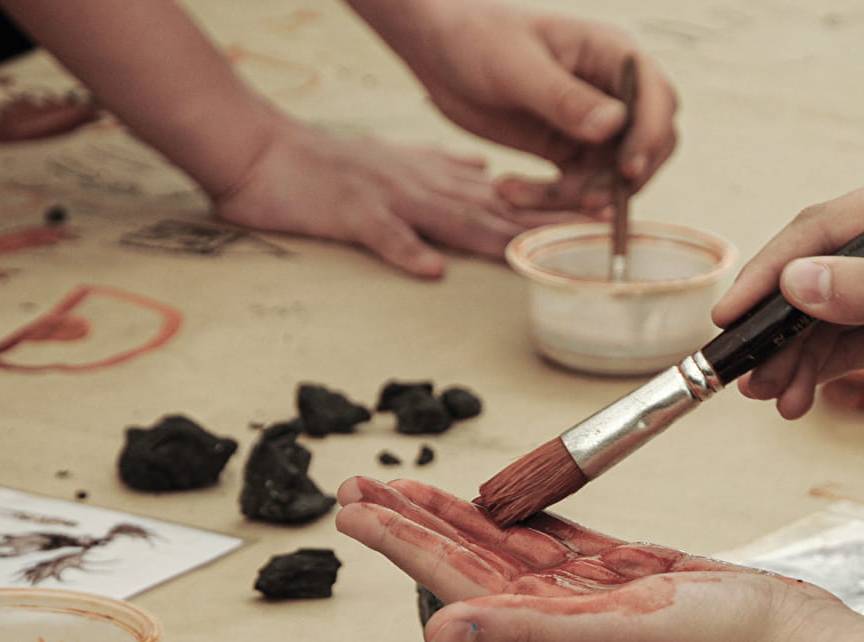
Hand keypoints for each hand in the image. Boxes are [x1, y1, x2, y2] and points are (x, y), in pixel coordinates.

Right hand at [213, 118, 586, 277]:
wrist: (265, 151)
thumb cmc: (329, 163)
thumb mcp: (399, 157)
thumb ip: (445, 167)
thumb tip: (486, 170)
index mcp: (436, 179)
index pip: (506, 197)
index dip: (554, 207)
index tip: (599, 214)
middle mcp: (425, 187)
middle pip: (496, 209)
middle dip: (547, 223)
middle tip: (596, 232)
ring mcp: (391, 199)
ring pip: (453, 218)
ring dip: (497, 236)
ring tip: (537, 253)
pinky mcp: (352, 213)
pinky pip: (382, 236)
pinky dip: (407, 251)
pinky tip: (430, 269)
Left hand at [334, 476, 849, 641]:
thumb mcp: (610, 636)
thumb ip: (521, 631)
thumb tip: (438, 632)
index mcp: (540, 629)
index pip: (451, 573)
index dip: (398, 537)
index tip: (350, 505)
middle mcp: (557, 613)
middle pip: (467, 554)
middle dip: (411, 519)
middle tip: (358, 483)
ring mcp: (594, 594)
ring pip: (508, 544)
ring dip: (458, 515)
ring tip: (413, 487)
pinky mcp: (632, 573)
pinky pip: (561, 539)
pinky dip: (526, 520)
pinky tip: (502, 505)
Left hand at [350, 0, 678, 209]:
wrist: (438, 50)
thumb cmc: (477, 38)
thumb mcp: (517, 67)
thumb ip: (564, 98)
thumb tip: (615, 125)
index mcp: (611, 55)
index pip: (658, 99)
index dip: (650, 137)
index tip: (627, 171)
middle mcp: (611, 92)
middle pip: (647, 146)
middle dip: (620, 180)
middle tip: (583, 201)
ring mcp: (591, 125)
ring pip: (608, 177)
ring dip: (572, 196)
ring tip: (514, 195)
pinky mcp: (566, 150)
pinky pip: (575, 187)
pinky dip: (547, 199)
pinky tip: (508, 191)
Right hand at [711, 168, 863, 479]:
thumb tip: (797, 280)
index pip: (832, 228)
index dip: (774, 271)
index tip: (732, 313)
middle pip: (819, 270)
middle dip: (776, 322)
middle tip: (738, 366)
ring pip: (828, 315)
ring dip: (793, 355)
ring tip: (768, 396)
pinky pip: (849, 343)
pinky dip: (819, 370)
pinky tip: (796, 398)